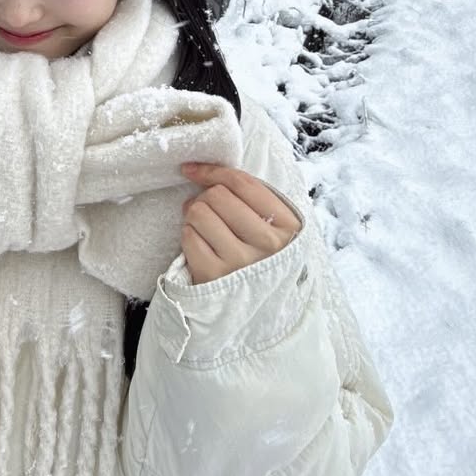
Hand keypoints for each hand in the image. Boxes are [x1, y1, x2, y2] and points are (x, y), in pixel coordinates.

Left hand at [179, 162, 302, 283]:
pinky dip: (189, 236)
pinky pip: (188, 236)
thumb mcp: (274, 226)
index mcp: (287, 225)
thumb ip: (252, 198)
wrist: (260, 305)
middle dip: (204, 197)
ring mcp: (240, 261)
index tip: (194, 170)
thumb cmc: (262, 256)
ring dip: (194, 216)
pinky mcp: (215, 275)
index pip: (243, 183)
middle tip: (206, 209)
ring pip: (199, 212)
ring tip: (203, 228)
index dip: (213, 171)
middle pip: (217, 195)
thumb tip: (202, 171)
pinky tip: (200, 244)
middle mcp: (267, 243)